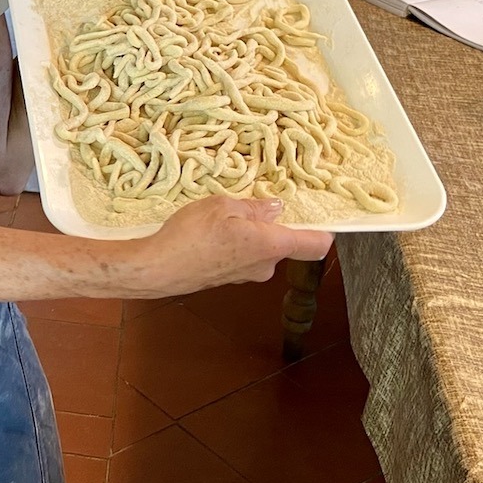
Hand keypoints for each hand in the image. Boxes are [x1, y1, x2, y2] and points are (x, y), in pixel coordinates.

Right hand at [142, 195, 332, 295]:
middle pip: (284, 243)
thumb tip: (274, 208)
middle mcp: (266, 266)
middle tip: (246, 204)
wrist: (158, 268)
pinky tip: (209, 233)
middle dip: (270, 223)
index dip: (325, 228)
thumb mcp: (223, 205)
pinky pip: (241, 256)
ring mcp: (246, 275)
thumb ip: (254, 207)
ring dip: (249, 232)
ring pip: (260, 248)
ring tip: (220, 218)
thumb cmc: (191, 235)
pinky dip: (233, 243)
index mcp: (272, 245)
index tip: (321, 213)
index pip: (317, 244)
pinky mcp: (228, 278)